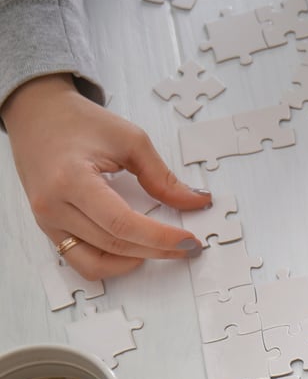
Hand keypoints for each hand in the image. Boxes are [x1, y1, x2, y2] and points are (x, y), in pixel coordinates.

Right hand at [2, 74, 209, 279]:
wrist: (38, 114)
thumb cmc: (79, 122)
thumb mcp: (130, 140)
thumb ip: (163, 177)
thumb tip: (196, 201)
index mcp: (71, 179)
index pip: (122, 224)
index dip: (160, 238)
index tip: (190, 240)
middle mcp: (52, 205)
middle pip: (113, 244)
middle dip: (157, 250)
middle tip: (189, 247)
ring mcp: (47, 221)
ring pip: (96, 262)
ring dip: (136, 261)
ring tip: (164, 249)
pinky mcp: (49, 228)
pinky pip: (80, 261)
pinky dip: (110, 264)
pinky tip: (135, 251)